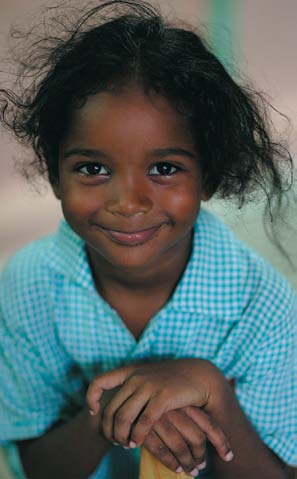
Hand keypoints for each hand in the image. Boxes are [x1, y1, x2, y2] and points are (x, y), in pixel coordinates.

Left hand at [86, 358, 225, 446]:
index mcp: (130, 371)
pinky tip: (137, 443)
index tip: (94, 412)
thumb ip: (131, 386)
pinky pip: (143, 422)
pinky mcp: (163, 397)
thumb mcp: (147, 376)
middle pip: (111, 409)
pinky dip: (137, 436)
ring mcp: (149, 386)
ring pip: (123, 417)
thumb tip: (112, 403)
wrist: (198, 374)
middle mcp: (136, 377)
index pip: (99, 382)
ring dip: (121, 436)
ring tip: (126, 445)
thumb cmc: (171, 379)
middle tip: (115, 441)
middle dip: (109, 429)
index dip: (91, 398)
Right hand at [143, 406, 232, 476]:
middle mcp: (175, 409)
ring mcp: (160, 419)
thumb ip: (189, 417)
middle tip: (201, 467)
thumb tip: (208, 438)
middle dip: (201, 457)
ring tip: (191, 472)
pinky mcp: (145, 429)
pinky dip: (171, 463)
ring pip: (180, 447)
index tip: (229, 456)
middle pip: (197, 438)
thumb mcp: (173, 404)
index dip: (221, 441)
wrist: (124, 395)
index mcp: (185, 402)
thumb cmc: (153, 403)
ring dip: (188, 464)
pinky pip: (162, 451)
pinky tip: (176, 469)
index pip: (209, 423)